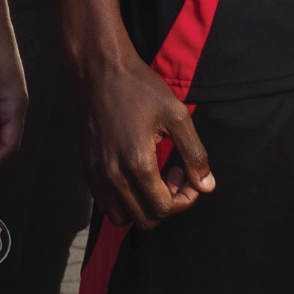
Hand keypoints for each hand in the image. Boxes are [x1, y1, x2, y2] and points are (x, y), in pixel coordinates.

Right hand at [81, 57, 214, 228]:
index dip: (184, 200)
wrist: (101, 73)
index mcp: (137, 164)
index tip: (189, 177)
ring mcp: (95, 176)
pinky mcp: (86, 170)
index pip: (163, 209)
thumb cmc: (142, 89)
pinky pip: (105, 203)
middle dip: (166, 204)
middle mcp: (112, 176)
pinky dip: (124, 200)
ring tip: (155, 176)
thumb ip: (194, 153)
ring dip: (143, 206)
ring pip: (121, 217)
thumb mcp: (177, 115)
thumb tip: (207, 186)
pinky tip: (136, 172)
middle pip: (143, 219)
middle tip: (174, 174)